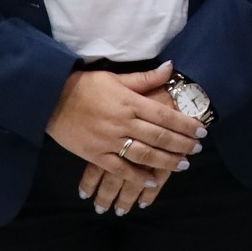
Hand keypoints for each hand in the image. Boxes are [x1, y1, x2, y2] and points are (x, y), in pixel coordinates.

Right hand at [51, 65, 196, 216]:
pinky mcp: (96, 154)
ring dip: (166, 162)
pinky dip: (137, 177)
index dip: (185, 124)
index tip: (201, 130)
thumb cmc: (84, 86)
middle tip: (198, 149)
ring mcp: (109, 140)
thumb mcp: (114, 77)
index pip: (164, 115)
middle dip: (182, 144)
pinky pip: (120, 169)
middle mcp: (123, 122)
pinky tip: (152, 182)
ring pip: (144, 154)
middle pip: (159, 136)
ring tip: (183, 165)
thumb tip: (170, 68)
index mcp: (129, 102)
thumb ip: (144, 79)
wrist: (50, 99)